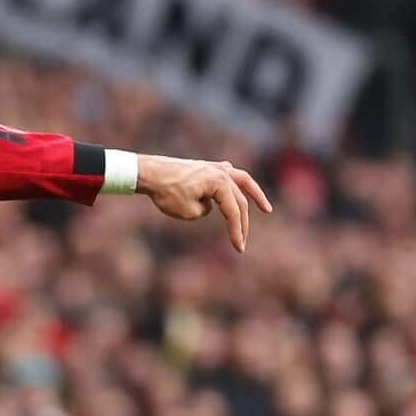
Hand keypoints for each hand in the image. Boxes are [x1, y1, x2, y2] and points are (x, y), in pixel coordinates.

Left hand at [134, 154, 274, 251]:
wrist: (149, 173)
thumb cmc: (166, 192)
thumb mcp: (188, 212)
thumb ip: (206, 211)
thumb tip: (210, 205)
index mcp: (220, 182)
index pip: (233, 211)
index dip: (237, 231)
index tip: (239, 248)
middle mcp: (222, 172)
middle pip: (239, 201)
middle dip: (242, 224)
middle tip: (242, 243)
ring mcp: (215, 167)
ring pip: (242, 181)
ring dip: (254, 194)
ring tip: (266, 209)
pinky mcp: (207, 167)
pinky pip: (229, 174)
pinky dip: (237, 183)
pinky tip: (239, 188)